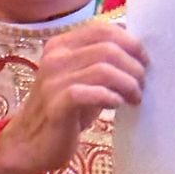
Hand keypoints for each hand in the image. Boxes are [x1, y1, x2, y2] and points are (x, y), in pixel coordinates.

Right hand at [0, 21, 147, 173]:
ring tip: (134, 98)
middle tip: (142, 85)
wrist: (30, 143)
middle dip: (134, 67)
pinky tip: (116, 105)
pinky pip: (91, 93)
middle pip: (108, 48)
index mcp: (61, 45)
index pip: (102, 29)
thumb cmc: (63, 110)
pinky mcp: (56, 105)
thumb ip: (101, 61)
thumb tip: (138, 50)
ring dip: (127, 84)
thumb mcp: (82, 79)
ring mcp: (53, 81)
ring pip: (103, 69)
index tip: (144, 62)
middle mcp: (55, 58)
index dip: (131, 43)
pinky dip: (110, 97)